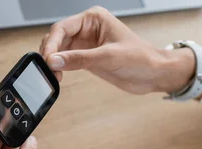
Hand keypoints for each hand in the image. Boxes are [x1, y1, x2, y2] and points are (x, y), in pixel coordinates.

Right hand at [40, 6, 198, 93]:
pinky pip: (65, 60)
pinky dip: (59, 68)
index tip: (46, 59)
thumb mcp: (109, 57)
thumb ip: (79, 59)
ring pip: (58, 50)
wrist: (155, 74)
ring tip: (52, 75)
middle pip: (57, 38)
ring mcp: (85, 44)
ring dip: (52, 62)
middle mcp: (87, 29)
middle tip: (47, 69)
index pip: (62, 27)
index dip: (52, 43)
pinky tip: (58, 76)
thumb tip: (54, 61)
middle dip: (50, 53)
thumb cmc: (141, 58)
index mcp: (93, 19)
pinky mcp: (86, 58)